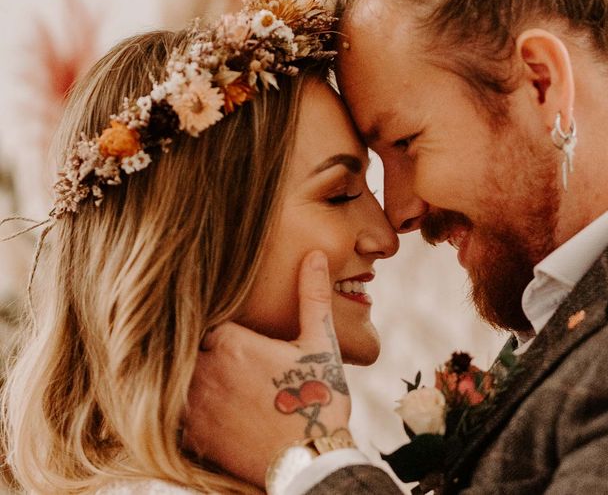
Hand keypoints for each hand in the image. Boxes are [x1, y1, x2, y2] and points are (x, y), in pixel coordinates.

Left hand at [184, 250, 350, 486]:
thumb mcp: (321, 343)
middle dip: (204, 349)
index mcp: (234, 344)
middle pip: (190, 348)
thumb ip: (312, 296)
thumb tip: (314, 255)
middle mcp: (208, 372)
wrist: (310, 462)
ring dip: (192, 376)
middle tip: (224, 357)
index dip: (221, 327)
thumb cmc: (317, 398)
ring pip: (178, 379)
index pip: (209, 322)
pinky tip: (208, 409)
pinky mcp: (197, 437)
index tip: (233, 332)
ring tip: (213, 379)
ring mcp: (198, 407)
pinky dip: (186, 407)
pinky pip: (176, 413)